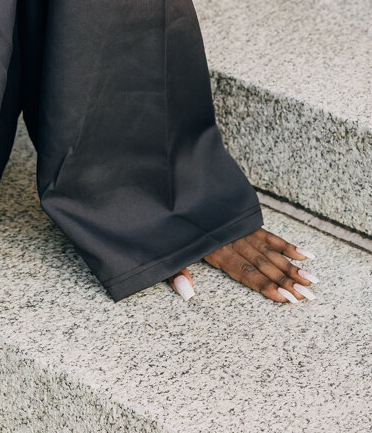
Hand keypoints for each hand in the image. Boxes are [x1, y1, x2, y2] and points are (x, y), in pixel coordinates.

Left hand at [167, 227, 317, 303]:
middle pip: (263, 263)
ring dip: (292, 267)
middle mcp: (232, 240)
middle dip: (287, 281)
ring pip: (270, 251)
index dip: (266, 286)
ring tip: (312, 280)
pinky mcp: (244, 220)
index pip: (245, 272)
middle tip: (309, 296)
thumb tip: (189, 296)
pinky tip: (305, 255)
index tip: (286, 299)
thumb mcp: (168, 249)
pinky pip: (268, 234)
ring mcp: (241, 230)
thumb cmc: (172, 223)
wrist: (174, 182)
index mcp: (215, 250)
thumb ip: (178, 273)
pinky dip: (286, 245)